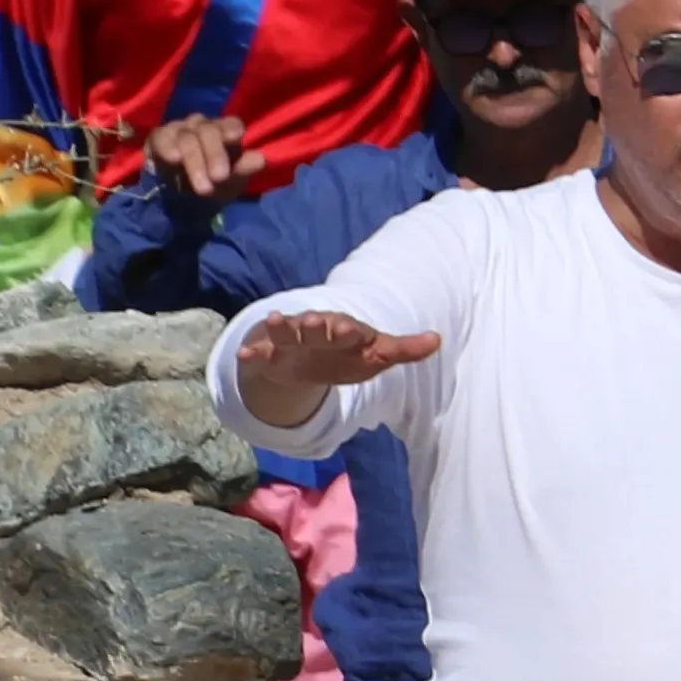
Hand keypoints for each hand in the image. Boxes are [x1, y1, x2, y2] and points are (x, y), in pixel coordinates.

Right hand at [154, 114, 258, 201]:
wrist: (180, 199)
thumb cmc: (212, 184)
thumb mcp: (231, 183)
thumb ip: (244, 170)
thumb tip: (260, 158)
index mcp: (225, 132)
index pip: (231, 123)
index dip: (231, 128)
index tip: (234, 138)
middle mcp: (203, 126)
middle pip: (208, 130)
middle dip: (215, 154)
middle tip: (219, 177)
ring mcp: (180, 129)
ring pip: (187, 136)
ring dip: (194, 160)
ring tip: (201, 184)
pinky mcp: (159, 136)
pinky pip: (161, 136)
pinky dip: (167, 147)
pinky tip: (174, 159)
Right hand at [229, 303, 439, 431]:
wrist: (310, 360)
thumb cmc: (349, 354)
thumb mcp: (377, 354)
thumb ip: (404, 349)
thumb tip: (437, 339)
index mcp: (345, 331)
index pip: (348, 329)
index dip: (348, 330)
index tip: (348, 329)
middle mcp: (317, 331)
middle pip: (316, 327)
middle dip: (314, 324)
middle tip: (311, 320)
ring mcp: (293, 340)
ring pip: (286, 332)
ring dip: (281, 327)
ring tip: (274, 319)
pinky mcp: (272, 353)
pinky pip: (260, 351)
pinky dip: (253, 353)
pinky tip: (244, 355)